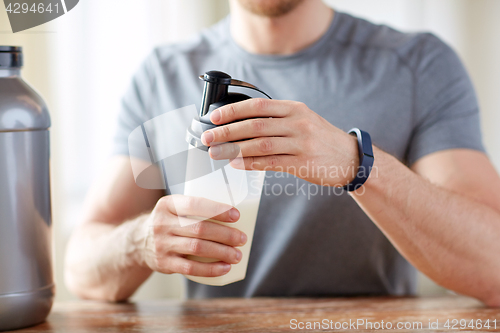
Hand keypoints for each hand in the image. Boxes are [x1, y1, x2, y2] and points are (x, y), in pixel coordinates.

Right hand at [138, 195, 246, 276]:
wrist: (137, 242)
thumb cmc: (169, 221)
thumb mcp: (173, 207)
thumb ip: (195, 208)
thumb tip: (234, 214)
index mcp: (168, 204)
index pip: (195, 204)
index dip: (217, 209)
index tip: (236, 215)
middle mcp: (162, 223)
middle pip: (199, 229)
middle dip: (225, 234)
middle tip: (242, 238)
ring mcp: (162, 244)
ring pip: (196, 248)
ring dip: (221, 252)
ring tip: (237, 255)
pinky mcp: (164, 263)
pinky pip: (190, 268)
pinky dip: (210, 269)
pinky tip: (224, 268)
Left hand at [201, 98, 358, 185]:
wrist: (349, 158)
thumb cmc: (320, 138)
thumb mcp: (302, 119)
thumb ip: (276, 119)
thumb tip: (240, 123)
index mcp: (294, 108)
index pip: (257, 106)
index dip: (233, 111)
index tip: (214, 117)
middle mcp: (297, 123)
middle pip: (255, 125)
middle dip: (227, 131)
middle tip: (208, 138)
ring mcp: (301, 143)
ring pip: (260, 145)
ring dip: (234, 149)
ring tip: (215, 153)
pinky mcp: (302, 163)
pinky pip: (271, 163)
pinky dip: (251, 163)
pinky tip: (236, 164)